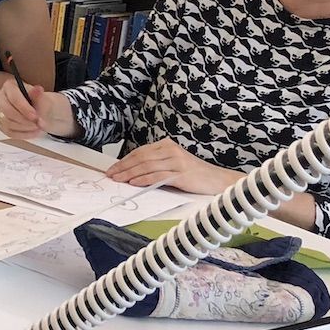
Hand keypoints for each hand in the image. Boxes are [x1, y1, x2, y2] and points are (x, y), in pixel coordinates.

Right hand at [0, 78, 49, 137]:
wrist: (40, 111)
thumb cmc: (40, 102)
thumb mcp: (43, 98)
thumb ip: (39, 95)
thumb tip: (38, 89)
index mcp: (9, 86)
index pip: (13, 98)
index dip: (24, 108)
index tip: (35, 116)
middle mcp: (0, 97)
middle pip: (7, 112)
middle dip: (24, 120)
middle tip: (37, 124)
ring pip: (8, 123)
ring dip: (25, 128)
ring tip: (38, 127)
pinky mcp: (0, 124)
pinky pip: (9, 132)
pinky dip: (23, 134)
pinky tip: (33, 132)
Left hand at [106, 138, 241, 195]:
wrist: (218, 180)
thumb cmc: (194, 174)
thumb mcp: (173, 163)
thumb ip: (156, 163)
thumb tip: (132, 171)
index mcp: (167, 145)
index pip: (140, 152)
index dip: (124, 161)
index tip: (112, 169)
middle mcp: (171, 151)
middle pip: (141, 158)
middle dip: (123, 167)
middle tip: (110, 175)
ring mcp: (177, 162)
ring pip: (147, 166)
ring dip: (130, 173)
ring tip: (118, 179)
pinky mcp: (181, 174)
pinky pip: (158, 176)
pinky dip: (144, 179)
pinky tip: (134, 183)